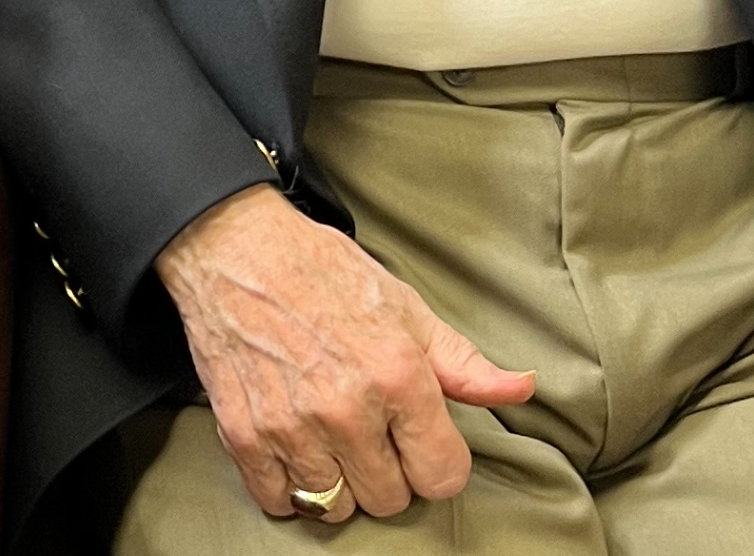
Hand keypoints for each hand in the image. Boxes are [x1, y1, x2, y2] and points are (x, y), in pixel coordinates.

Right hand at [154, 185, 533, 523]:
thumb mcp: (404, 306)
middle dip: (386, 472)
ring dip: (337, 481)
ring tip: (329, 440)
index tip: (416, 440)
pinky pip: (278, 501)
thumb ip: (462, 362)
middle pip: (389, 499)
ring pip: (334, 507)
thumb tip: (522, 389)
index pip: (443, 478)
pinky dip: (287, 486)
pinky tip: (293, 449)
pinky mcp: (242, 433)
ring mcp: (291, 425)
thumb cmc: (320, 270)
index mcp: (397, 377)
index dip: (435, 460)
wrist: (232, 246)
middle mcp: (346, 409)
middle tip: (368, 432)